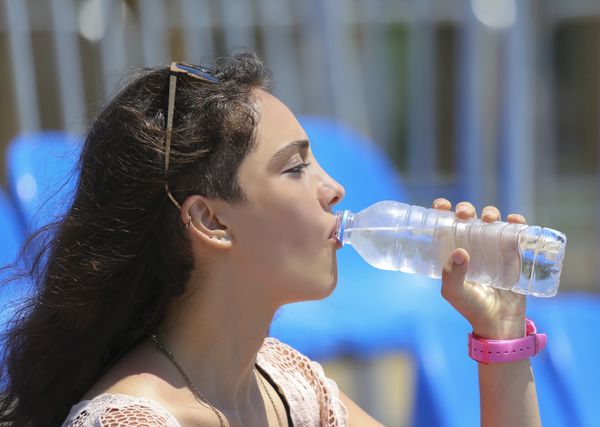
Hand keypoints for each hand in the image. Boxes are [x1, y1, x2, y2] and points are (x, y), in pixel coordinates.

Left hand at [433, 198, 527, 339]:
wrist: (499, 323)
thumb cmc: (471, 308)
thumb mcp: (455, 293)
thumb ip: (452, 276)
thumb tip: (459, 251)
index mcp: (453, 251)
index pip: (445, 225)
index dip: (442, 211)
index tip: (440, 205)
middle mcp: (472, 246)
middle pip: (468, 218)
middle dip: (466, 209)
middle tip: (465, 214)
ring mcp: (493, 248)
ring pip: (491, 220)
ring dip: (490, 212)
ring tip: (489, 218)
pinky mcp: (513, 253)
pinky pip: (517, 232)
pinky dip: (517, 222)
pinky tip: (514, 220)